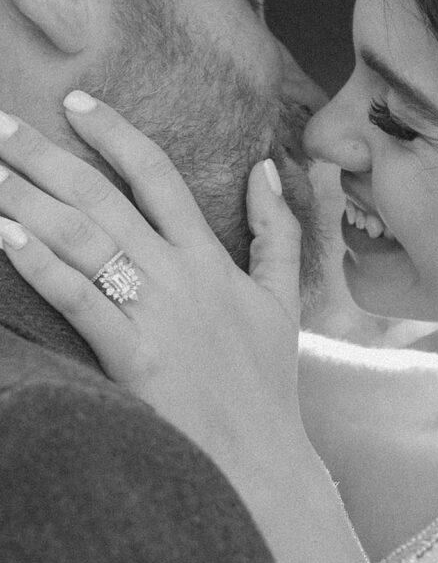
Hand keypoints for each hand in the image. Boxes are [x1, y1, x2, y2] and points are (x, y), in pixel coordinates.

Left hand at [0, 93, 306, 458]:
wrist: (260, 459)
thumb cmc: (266, 384)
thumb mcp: (284, 301)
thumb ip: (277, 232)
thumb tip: (266, 170)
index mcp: (210, 259)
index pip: (158, 176)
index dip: (115, 134)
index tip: (75, 103)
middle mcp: (179, 275)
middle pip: (104, 197)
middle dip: (46, 155)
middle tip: (0, 124)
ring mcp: (155, 314)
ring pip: (83, 238)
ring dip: (28, 197)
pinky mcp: (133, 357)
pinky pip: (78, 298)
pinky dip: (39, 262)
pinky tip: (3, 233)